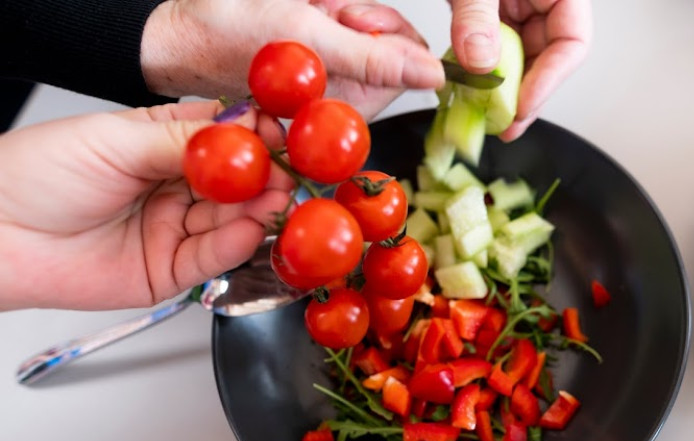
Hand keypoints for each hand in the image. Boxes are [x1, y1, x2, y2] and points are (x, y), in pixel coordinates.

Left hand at [0, 101, 291, 310]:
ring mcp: (175, 229)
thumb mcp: (115, 140)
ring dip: (256, 211)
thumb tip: (244, 131)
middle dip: (265, 178)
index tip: (281, 136)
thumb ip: (184, 141)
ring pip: (231, 221)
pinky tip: (246, 230)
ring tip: (273, 201)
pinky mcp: (171, 271)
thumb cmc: (35, 174)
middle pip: (238, 183)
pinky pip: (211, 258)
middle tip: (286, 175)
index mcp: (163, 144)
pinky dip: (233, 245)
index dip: (256, 136)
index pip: (225, 138)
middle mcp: (176, 187)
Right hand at [141, 0, 446, 120]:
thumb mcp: (309, 42)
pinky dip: (326, 2)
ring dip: (339, 4)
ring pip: (368, 20)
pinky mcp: (324, 47)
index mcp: (354, 102)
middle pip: (392, 39)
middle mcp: (351, 90)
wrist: (184, 26)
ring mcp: (338, 68)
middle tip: (322, 12)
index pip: (408, 63)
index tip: (349, 19)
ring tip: (303, 8)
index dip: (383, 32)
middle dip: (360, 15)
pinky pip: (344, 13)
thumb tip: (434, 77)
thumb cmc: (232, 37)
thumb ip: (375, 60)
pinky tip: (298, 6)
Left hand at [448, 0, 591, 139]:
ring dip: (502, 89)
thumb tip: (481, 62)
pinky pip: (493, 50)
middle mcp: (542, 2)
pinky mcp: (493, 15)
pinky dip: (481, 72)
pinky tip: (470, 92)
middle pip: (547, 58)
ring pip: (520, 59)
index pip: (573, 41)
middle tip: (506, 126)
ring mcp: (519, 9)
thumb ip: (477, 13)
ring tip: (486, 116)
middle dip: (524, 95)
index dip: (551, 79)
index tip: (523, 105)